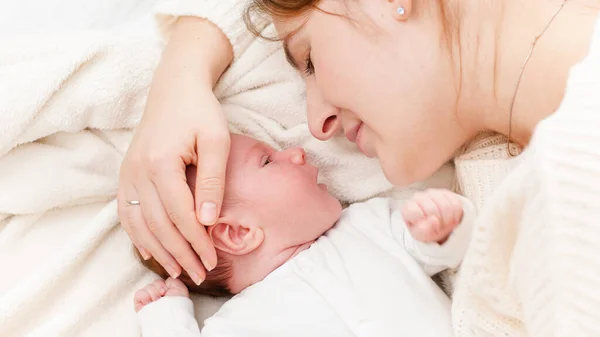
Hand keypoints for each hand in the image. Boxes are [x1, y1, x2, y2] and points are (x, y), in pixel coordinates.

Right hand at [118, 17, 232, 284]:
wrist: (174, 87)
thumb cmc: (200, 111)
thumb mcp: (217, 140)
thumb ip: (213, 181)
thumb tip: (208, 222)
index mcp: (161, 163)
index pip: (180, 216)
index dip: (196, 242)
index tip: (212, 262)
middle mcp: (137, 171)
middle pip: (158, 225)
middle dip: (180, 254)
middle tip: (198, 275)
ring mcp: (127, 173)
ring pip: (139, 224)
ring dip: (158, 251)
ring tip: (177, 271)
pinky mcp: (126, 173)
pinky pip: (126, 212)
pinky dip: (138, 235)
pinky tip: (149, 251)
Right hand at [134, 278, 188, 311]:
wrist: (171, 315)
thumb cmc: (177, 304)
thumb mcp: (179, 287)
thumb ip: (172, 280)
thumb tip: (166, 278)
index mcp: (167, 291)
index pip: (161, 280)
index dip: (164, 283)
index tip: (167, 289)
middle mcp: (158, 294)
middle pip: (154, 282)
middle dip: (159, 287)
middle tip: (163, 295)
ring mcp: (149, 299)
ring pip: (148, 287)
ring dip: (153, 292)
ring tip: (157, 300)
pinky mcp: (140, 303)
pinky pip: (139, 293)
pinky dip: (145, 296)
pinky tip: (150, 301)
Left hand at [401, 189, 463, 243]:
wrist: (436, 225)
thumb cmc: (424, 229)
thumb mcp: (420, 235)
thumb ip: (422, 230)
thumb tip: (433, 220)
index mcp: (408, 207)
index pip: (416, 212)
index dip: (424, 223)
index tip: (427, 228)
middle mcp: (418, 197)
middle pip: (432, 209)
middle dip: (437, 222)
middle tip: (438, 227)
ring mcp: (432, 193)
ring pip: (445, 205)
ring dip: (447, 219)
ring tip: (444, 223)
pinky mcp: (445, 193)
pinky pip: (455, 203)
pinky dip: (455, 215)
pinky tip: (450, 218)